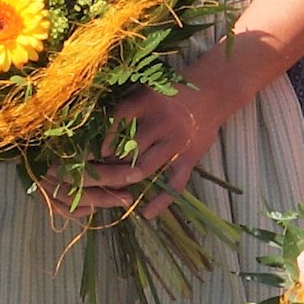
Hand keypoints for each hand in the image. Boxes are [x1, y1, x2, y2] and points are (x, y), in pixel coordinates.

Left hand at [80, 79, 230, 216]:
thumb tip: (94, 125)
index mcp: (147, 102)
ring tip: (111, 186)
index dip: (102, 138)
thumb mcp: (148, 89)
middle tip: (93, 173)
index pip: (117, 121)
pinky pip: (174, 185)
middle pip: (126, 150)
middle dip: (107, 163)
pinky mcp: (190, 158)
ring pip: (143, 169)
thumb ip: (126, 106)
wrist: (214, 91)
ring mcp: (176, 143)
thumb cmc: (173, 90)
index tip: (89, 150)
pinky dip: (160, 202)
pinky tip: (145, 214)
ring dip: (124, 179)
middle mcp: (160, 123)